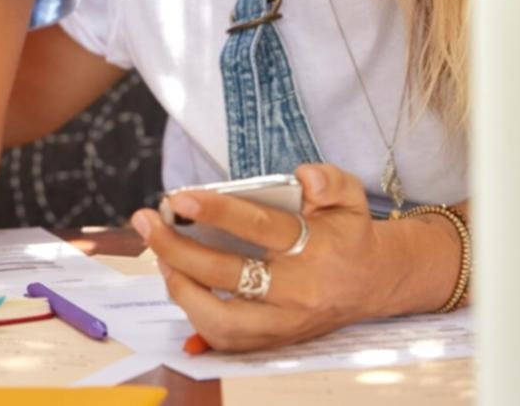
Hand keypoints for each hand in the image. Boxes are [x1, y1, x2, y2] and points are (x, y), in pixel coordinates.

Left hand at [133, 164, 386, 351]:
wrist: (371, 283)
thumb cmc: (348, 234)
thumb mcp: (349, 195)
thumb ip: (328, 179)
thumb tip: (304, 177)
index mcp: (314, 248)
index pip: (259, 227)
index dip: (216, 211)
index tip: (178, 198)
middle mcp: (297, 291)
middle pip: (226, 273)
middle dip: (177, 246)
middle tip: (148, 221)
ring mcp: (283, 323)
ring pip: (219, 318)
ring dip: (180, 286)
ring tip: (159, 255)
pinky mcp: (273, 341)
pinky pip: (224, 339)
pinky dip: (194, 313)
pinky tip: (179, 282)